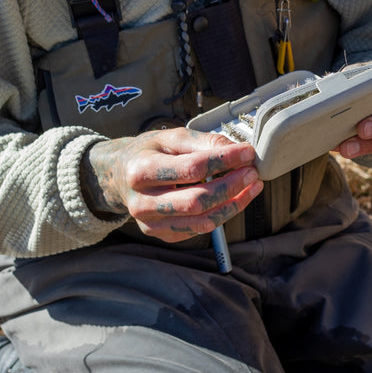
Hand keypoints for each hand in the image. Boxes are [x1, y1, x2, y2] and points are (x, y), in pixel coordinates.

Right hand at [80, 128, 261, 242]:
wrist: (119, 176)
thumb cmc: (148, 153)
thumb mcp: (170, 137)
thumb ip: (203, 141)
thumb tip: (236, 149)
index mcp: (141, 171)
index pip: (191, 168)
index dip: (224, 160)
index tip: (247, 152)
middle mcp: (142, 203)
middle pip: (198, 200)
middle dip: (232, 186)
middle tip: (252, 172)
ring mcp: (151, 224)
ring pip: (202, 221)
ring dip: (234, 204)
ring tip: (252, 186)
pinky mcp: (162, 235)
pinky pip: (199, 229)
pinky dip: (222, 214)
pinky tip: (235, 198)